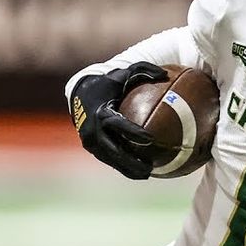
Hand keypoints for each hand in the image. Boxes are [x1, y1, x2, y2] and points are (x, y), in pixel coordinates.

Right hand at [70, 61, 168, 179]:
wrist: (79, 92)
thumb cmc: (108, 82)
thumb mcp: (124, 73)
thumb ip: (144, 71)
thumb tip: (166, 74)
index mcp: (100, 112)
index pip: (118, 125)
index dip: (133, 132)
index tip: (150, 139)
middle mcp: (93, 129)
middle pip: (113, 150)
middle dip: (130, 161)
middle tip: (149, 168)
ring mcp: (90, 140)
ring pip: (111, 159)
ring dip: (127, 168)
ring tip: (147, 174)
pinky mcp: (91, 147)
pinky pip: (108, 158)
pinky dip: (122, 166)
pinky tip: (139, 172)